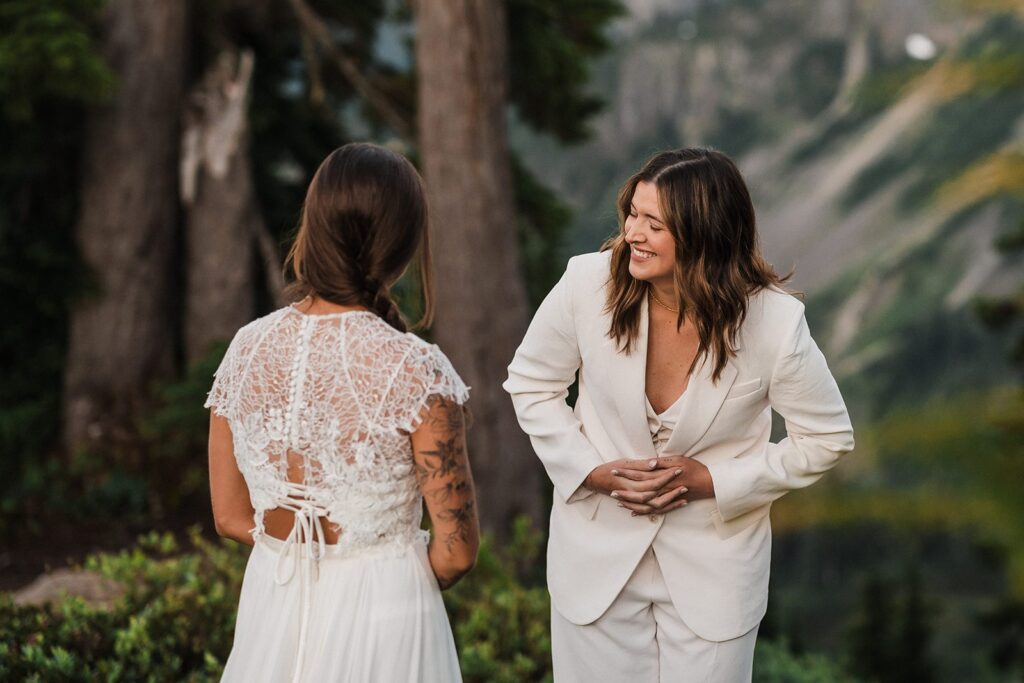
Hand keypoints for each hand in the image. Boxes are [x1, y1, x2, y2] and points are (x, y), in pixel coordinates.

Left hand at [591, 455, 715, 516]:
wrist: (710, 483)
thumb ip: (663, 462)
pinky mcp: (670, 504)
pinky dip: (643, 512)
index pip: (640, 474)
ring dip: (631, 503)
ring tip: (618, 502)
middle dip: (624, 490)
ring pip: (645, 504)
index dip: (627, 472)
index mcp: (663, 476)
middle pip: (639, 491)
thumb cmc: (695, 468)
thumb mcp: (679, 459)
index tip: (615, 470)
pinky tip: (633, 512)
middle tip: (610, 489)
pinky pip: (654, 511)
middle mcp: (663, 489)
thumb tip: (649, 462)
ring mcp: (667, 498)